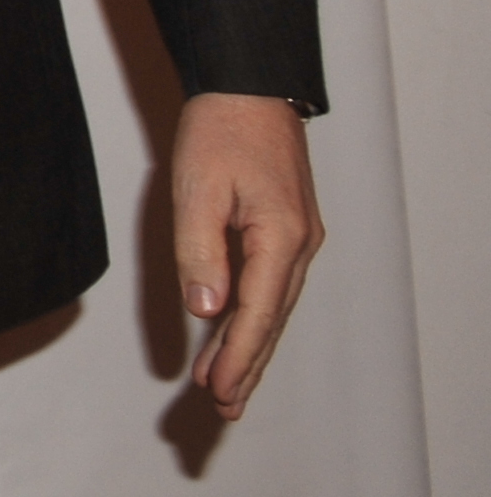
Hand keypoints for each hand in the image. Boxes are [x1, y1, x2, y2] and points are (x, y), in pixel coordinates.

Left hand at [172, 91, 321, 419]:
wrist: (249, 87)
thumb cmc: (220, 132)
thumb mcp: (198, 190)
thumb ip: (200, 251)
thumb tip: (208, 310)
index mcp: (281, 238)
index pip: (256, 314)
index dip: (235, 357)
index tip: (217, 393)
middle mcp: (298, 245)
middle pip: (271, 321)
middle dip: (247, 367)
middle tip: (224, 410)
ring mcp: (297, 239)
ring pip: (273, 308)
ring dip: (250, 347)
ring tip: (227, 388)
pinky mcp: (285, 230)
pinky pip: (270, 286)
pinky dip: (254, 317)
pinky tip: (235, 335)